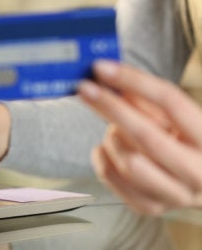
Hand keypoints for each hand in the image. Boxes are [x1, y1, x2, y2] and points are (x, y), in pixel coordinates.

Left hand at [78, 60, 201, 214]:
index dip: (133, 80)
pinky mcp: (152, 207)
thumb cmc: (185, 140)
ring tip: (114, 128)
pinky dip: (102, 159)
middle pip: (146, 134)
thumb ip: (147, 100)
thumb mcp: (177, 117)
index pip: (170, 101)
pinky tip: (104, 148)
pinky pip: (113, 179)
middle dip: (110, 107)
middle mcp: (199, 171)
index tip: (101, 68)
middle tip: (84, 88)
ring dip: (112, 137)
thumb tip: (111, 80)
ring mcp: (176, 194)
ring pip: (128, 161)